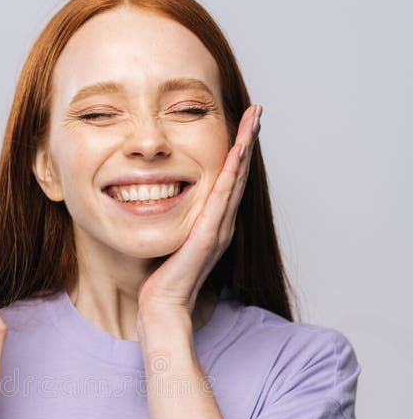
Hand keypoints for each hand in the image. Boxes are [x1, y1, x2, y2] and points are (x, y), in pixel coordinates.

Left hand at [137, 103, 261, 325]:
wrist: (163, 307)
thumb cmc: (161, 280)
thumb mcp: (170, 239)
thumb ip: (175, 220)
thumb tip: (160, 199)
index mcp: (213, 224)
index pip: (229, 180)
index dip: (238, 152)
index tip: (243, 125)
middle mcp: (222, 224)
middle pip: (240, 174)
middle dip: (248, 140)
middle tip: (257, 111)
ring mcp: (218, 229)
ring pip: (236, 180)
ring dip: (246, 148)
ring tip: (254, 121)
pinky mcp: (208, 235)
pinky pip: (222, 197)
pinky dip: (232, 172)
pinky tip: (237, 151)